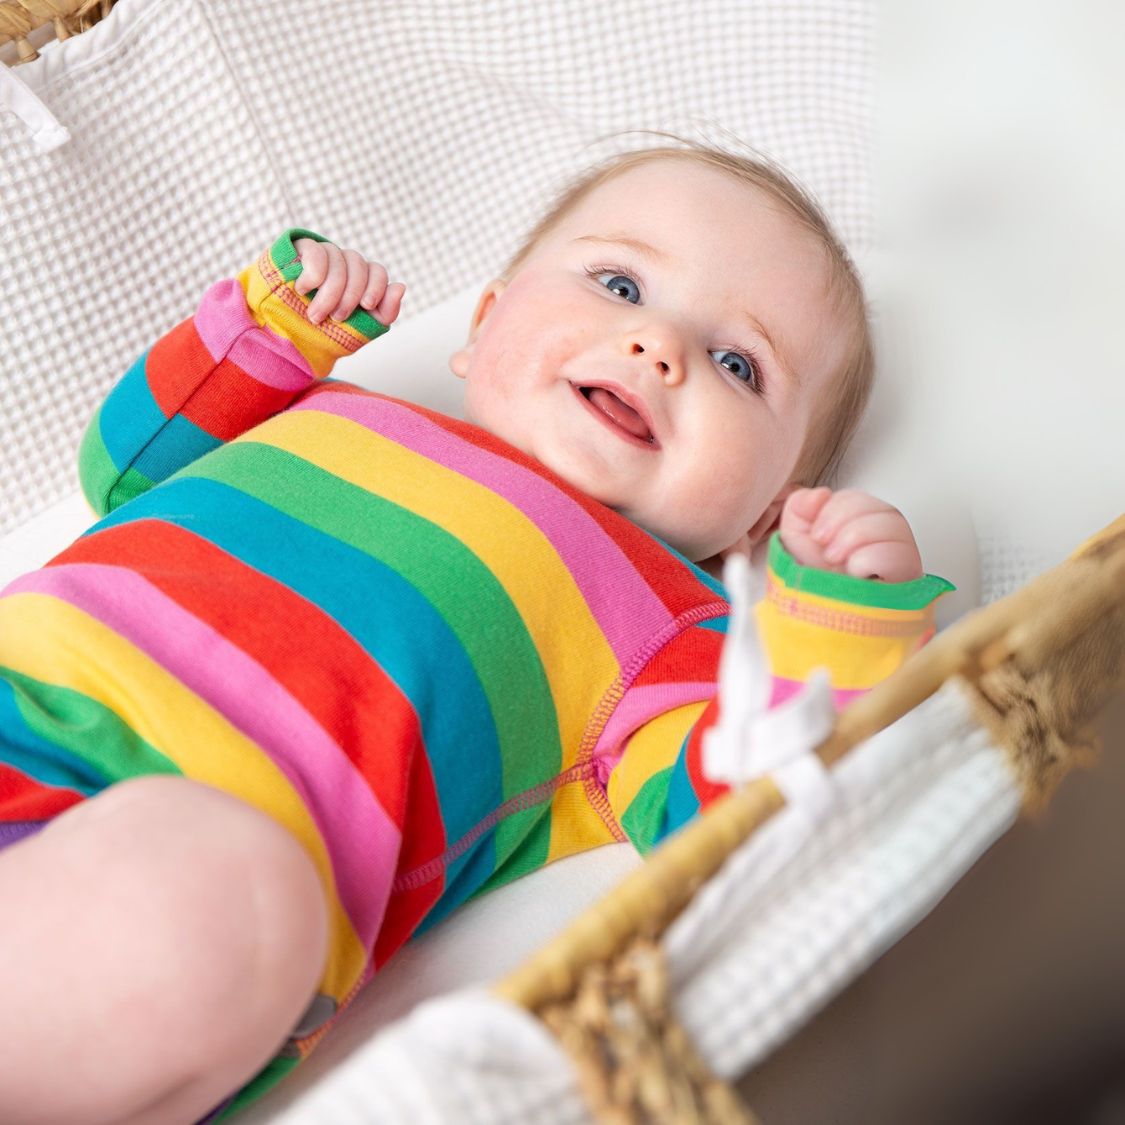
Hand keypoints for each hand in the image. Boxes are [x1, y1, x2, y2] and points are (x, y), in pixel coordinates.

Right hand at [293, 238, 405, 326]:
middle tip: (337, 318)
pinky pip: (317, 252)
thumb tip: (401, 286)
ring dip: (330, 292)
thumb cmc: (324, 333)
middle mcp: (344, 263)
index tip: (366, 305)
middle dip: (350, 295)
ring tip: (316, 315)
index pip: (378, 272)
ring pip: (338, 259)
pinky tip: (304, 289)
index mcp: (360, 279)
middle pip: (359, 265)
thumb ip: (385, 312)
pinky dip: (314, 274)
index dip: (376, 287)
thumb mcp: (361, 329)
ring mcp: (324, 254)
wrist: (284, 336)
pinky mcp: (301, 249)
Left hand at [778, 487, 922, 581]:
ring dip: (854, 539)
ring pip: (893, 524)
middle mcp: (887, 536)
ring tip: (838, 562)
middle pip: (881, 506)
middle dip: (843, 523)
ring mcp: (902, 558)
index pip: (858, 498)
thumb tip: (820, 494)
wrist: (822, 619)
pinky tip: (856, 572)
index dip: (833, 509)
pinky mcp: (909, 580)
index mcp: (862, 522)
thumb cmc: (816, 580)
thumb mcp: (797, 538)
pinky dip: (868, 559)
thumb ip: (800, 507)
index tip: (817, 535)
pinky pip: (897, 554)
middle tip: (827, 551)